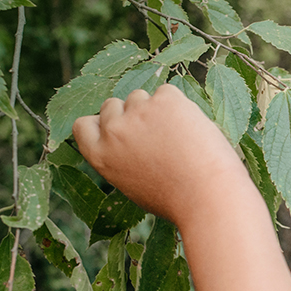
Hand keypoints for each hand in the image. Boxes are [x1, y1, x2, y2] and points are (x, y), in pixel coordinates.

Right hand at [73, 84, 245, 225]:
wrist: (206, 194)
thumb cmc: (175, 198)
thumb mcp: (133, 184)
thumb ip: (120, 158)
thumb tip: (125, 140)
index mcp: (99, 155)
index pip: (84, 125)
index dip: (102, 124)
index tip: (119, 131)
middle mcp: (113, 130)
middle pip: (112, 105)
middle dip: (130, 115)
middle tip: (156, 137)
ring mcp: (138, 112)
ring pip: (140, 96)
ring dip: (154, 109)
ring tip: (177, 139)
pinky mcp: (165, 100)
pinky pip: (166, 93)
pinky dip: (178, 106)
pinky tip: (189, 130)